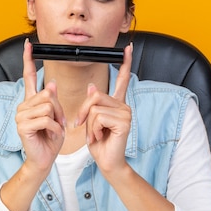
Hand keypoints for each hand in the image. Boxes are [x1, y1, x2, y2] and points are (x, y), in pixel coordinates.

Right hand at [15, 39, 65, 174]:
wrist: (44, 158)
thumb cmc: (50, 139)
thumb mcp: (57, 117)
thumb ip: (53, 101)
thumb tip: (52, 83)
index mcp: (31, 101)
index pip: (29, 76)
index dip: (28, 59)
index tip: (28, 45)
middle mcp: (23, 106)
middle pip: (48, 94)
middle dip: (59, 109)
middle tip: (58, 123)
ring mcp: (21, 115)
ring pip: (48, 106)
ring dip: (57, 120)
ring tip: (52, 130)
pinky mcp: (23, 125)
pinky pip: (46, 119)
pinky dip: (54, 128)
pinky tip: (50, 135)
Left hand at [76, 44, 132, 174]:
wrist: (107, 162)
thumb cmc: (100, 143)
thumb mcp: (90, 121)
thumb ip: (92, 104)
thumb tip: (92, 86)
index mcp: (117, 104)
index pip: (122, 79)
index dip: (125, 63)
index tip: (128, 48)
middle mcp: (124, 106)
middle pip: (95, 95)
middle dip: (84, 112)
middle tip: (83, 126)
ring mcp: (126, 113)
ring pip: (94, 108)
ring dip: (89, 124)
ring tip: (96, 134)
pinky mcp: (124, 122)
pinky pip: (98, 117)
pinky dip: (93, 129)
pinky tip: (100, 137)